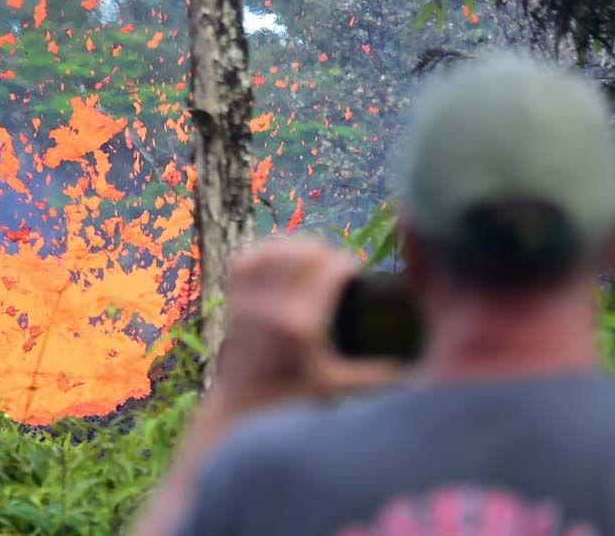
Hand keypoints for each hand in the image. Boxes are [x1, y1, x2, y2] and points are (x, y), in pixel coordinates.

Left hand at [212, 237, 402, 412]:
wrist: (243, 404)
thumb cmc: (293, 397)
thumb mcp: (338, 385)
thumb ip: (377, 374)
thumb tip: (418, 367)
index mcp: (301, 323)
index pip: (331, 268)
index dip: (349, 265)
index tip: (356, 277)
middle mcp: (272, 306)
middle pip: (307, 251)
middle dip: (327, 254)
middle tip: (337, 271)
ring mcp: (249, 299)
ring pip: (278, 249)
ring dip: (298, 250)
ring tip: (313, 263)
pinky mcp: (234, 297)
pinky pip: (248, 257)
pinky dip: (266, 252)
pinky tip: (281, 259)